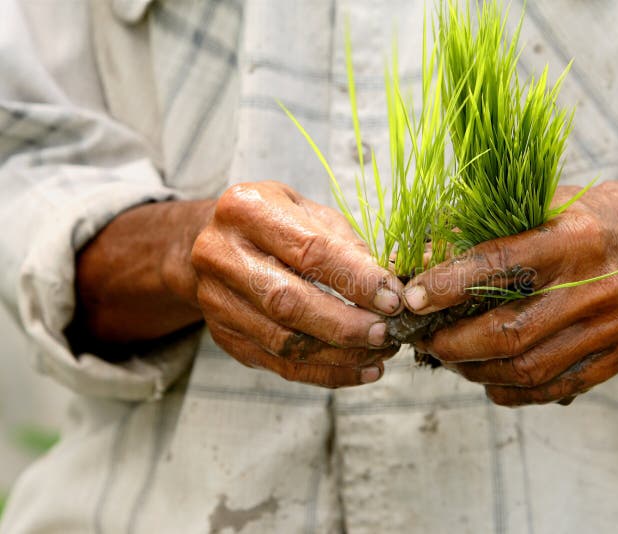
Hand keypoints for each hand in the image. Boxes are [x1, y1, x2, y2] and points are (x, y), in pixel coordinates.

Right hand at [191, 181, 403, 387]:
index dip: (356, 280)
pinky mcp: (225, 336)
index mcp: (247, 209)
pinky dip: (327, 373)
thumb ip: (347, 247)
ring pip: (284, 342)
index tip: (394, 300)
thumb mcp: (312, 214)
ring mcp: (215, 299)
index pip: (309, 251)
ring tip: (380, 353)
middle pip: (288, 302)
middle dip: (345, 324)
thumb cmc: (279, 222)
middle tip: (386, 334)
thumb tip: (388, 291)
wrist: (219, 242)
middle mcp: (221, 254)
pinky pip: (280, 365)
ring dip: (340, 355)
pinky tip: (361, 370)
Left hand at [402, 171, 617, 405]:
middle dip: (454, 343)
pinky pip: (552, 389)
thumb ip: (468, 234)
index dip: (451, 286)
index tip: (413, 299)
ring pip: (527, 368)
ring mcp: (610, 326)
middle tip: (425, 341)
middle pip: (512, 332)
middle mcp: (596, 284)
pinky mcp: (617, 356)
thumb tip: (407, 265)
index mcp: (571, 238)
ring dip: (475, 370)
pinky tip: (486, 375)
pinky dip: (509, 389)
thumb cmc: (564, 221)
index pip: (502, 265)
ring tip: (450, 358)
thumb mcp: (524, 209)